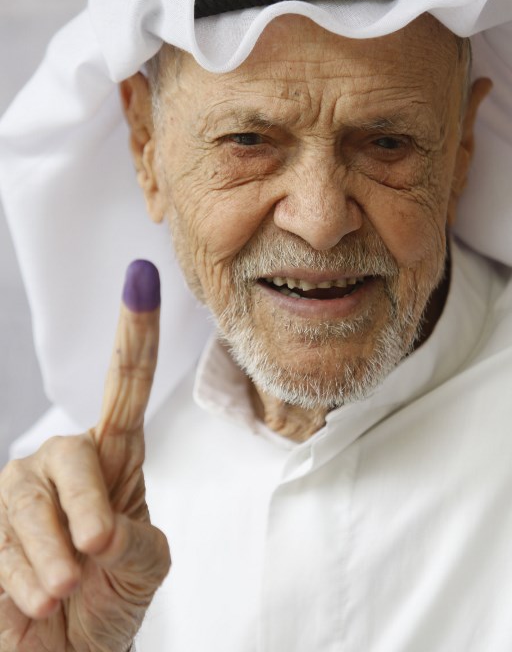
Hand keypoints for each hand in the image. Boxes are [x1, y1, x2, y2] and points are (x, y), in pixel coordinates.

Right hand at [0, 261, 169, 651]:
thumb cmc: (110, 602)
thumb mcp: (144, 570)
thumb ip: (135, 541)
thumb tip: (102, 525)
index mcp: (114, 461)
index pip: (125, 389)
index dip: (134, 334)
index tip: (141, 276)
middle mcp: (64, 465)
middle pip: (71, 452)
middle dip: (83, 504)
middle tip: (97, 550)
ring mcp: (19, 494)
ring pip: (25, 497)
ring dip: (48, 552)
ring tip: (63, 592)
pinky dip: (21, 578)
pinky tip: (37, 603)